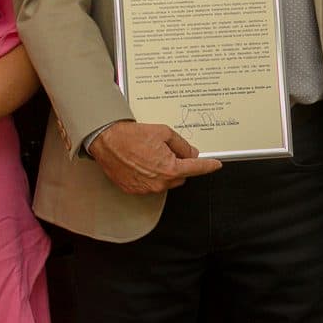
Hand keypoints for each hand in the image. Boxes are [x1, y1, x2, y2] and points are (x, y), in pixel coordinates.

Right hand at [90, 121, 221, 194]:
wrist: (106, 141)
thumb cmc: (130, 136)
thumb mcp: (163, 132)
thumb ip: (181, 144)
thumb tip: (190, 152)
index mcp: (169, 168)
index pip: (196, 169)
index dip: (208, 166)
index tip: (215, 165)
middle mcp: (159, 182)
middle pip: (180, 176)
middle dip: (178, 164)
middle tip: (166, 150)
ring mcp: (146, 189)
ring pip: (165, 181)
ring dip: (163, 170)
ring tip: (149, 154)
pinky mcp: (135, 190)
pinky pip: (150, 185)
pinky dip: (150, 175)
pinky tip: (141, 162)